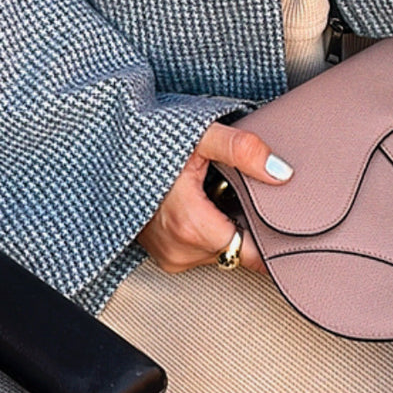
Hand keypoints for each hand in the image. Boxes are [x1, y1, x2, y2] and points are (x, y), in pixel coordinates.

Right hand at [138, 123, 292, 275]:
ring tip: (211, 193)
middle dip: (244, 221)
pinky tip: (199, 204)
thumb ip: (241, 150)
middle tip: (231, 189)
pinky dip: (208, 230)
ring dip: (225, 225)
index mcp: (190, 227)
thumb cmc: (150, 144)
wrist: (110, 153)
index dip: (271, 235)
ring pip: (222, 250)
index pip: (253, 252)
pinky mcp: (164, 256)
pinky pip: (202, 250)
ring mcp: (170, 256)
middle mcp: (179, 250)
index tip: (283, 219)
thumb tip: (281, 172)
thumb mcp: (199, 136)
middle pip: (239, 249)